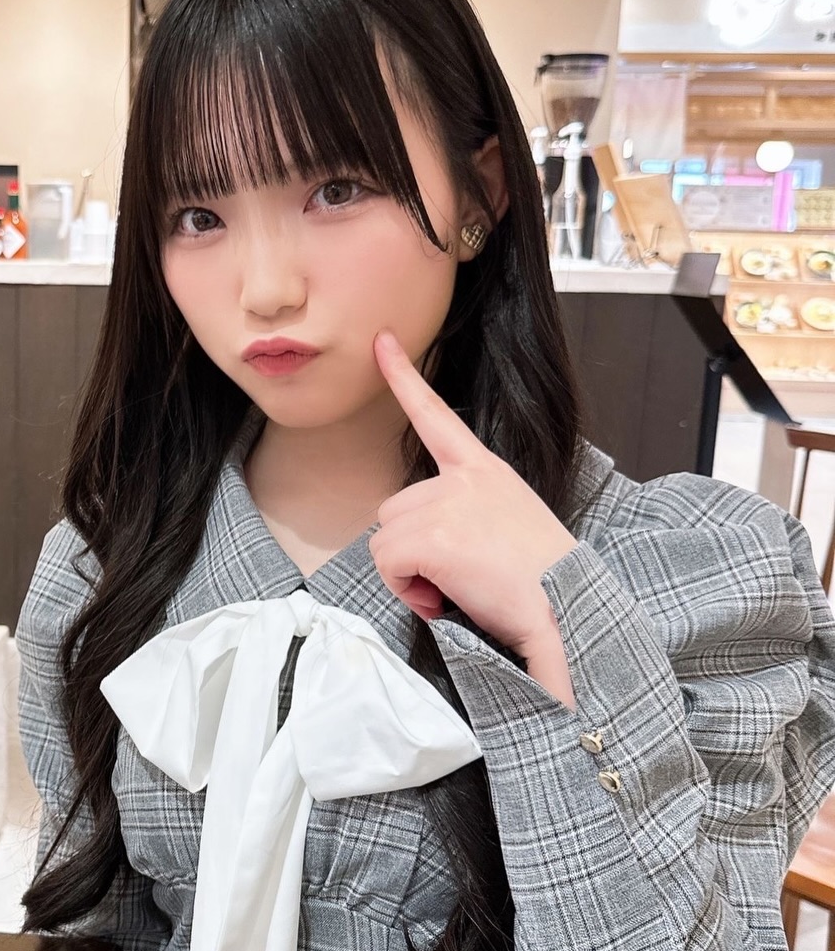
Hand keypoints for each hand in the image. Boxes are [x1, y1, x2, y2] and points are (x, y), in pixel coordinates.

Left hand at [370, 330, 576, 707]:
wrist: (567, 608)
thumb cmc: (543, 582)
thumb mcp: (510, 523)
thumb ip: (468, 512)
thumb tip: (431, 541)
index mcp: (485, 470)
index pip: (437, 416)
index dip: (405, 377)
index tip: (382, 341)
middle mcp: (463, 478)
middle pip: (393, 509)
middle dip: (411, 550)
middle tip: (455, 578)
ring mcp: (446, 504)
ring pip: (385, 540)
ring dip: (408, 573)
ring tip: (456, 589)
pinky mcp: (432, 537)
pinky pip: (387, 564)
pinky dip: (406, 590)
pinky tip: (444, 599)